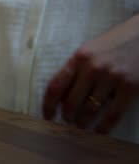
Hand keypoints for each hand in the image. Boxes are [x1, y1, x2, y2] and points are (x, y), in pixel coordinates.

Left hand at [42, 15, 138, 133]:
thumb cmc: (114, 43)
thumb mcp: (89, 50)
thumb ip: (75, 70)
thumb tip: (60, 98)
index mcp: (78, 58)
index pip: (55, 86)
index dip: (48, 105)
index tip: (46, 115)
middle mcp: (92, 68)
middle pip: (70, 102)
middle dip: (66, 116)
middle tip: (67, 121)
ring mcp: (112, 77)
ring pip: (90, 110)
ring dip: (83, 122)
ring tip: (81, 125)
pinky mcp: (130, 87)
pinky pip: (113, 114)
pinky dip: (104, 127)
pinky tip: (99, 132)